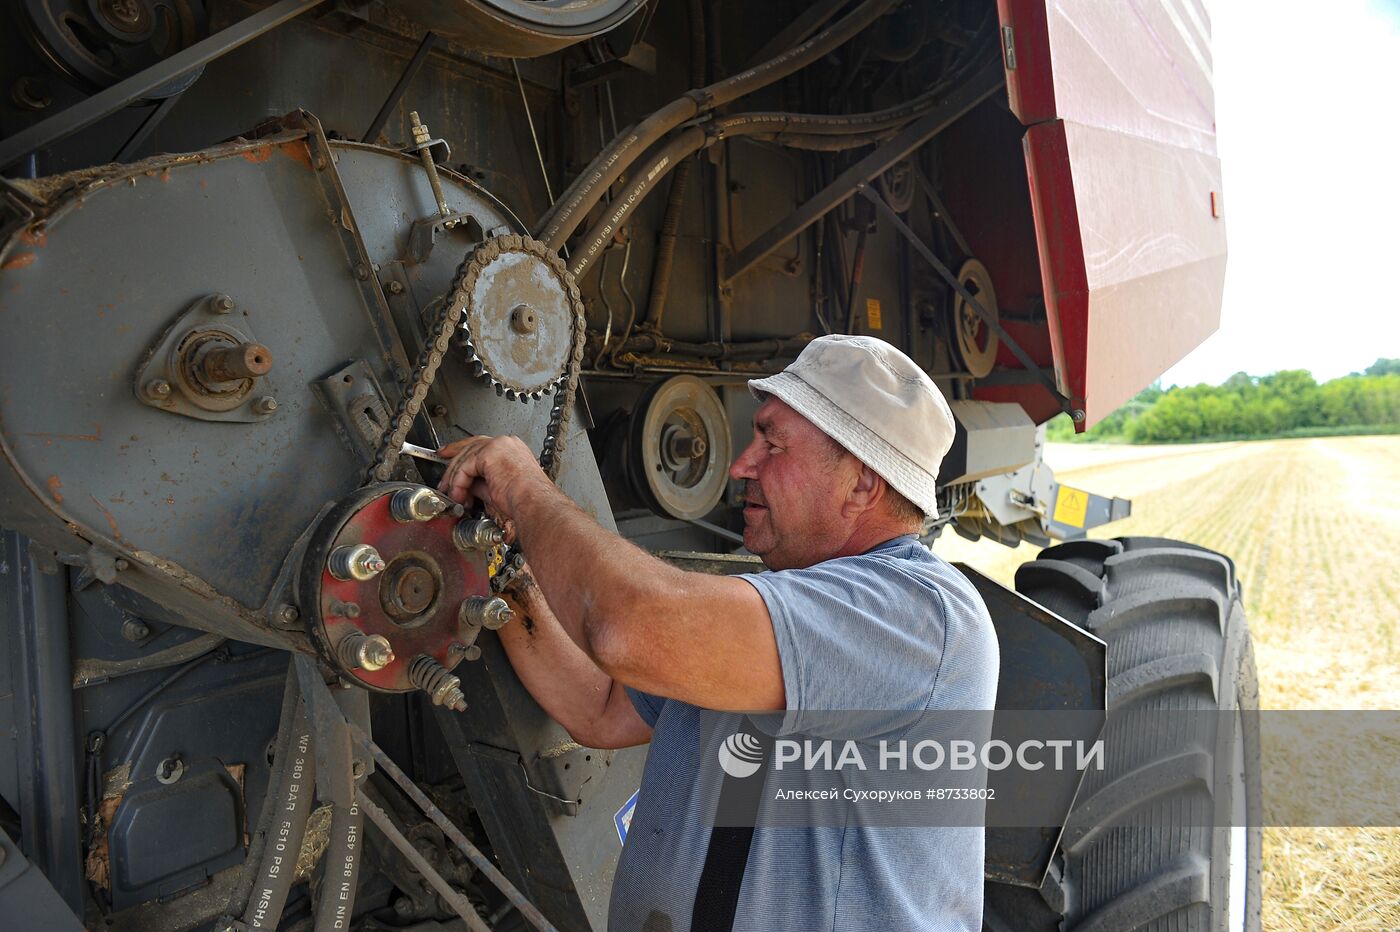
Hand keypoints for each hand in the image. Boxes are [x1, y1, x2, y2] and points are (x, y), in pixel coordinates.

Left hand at [435, 435, 550, 521]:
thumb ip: (480, 481)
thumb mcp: (497, 487)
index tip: (447, 456)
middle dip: (452, 462)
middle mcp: (506, 442)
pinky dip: (459, 483)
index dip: (461, 450)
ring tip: (454, 497)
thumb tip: (467, 484)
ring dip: (455, 480)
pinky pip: (465, 467)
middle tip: (443, 480)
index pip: (481, 444)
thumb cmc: (525, 500)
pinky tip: (460, 496)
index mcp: (511, 448)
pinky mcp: (490, 453)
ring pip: (465, 457)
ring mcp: (498, 445)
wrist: (534, 503)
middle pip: (470, 446)